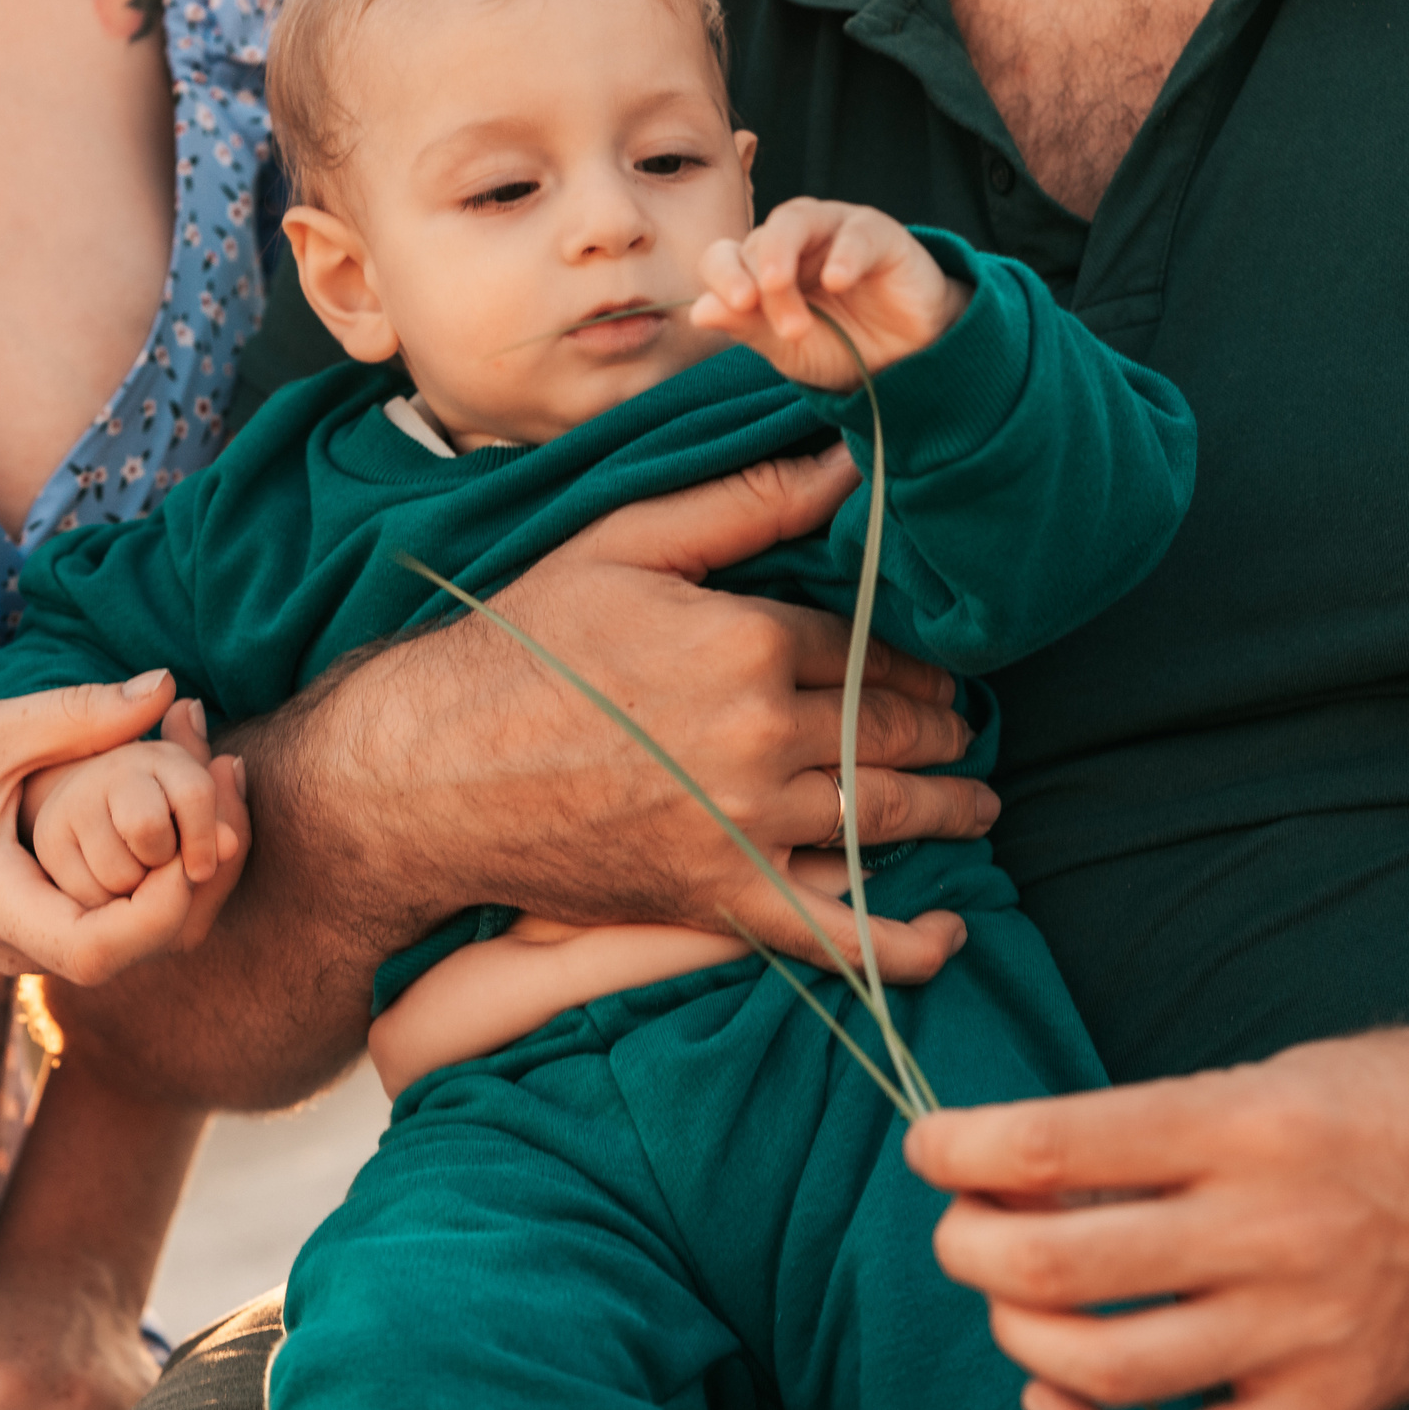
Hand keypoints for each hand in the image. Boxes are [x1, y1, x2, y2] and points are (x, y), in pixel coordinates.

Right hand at [0, 672, 237, 984]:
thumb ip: (78, 714)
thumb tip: (168, 686)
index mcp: (2, 909)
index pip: (103, 950)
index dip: (164, 903)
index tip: (197, 832)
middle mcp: (23, 949)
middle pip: (141, 951)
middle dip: (200, 878)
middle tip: (230, 787)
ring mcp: (33, 951)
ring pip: (137, 943)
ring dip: (186, 876)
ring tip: (213, 791)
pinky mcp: (41, 936)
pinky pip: (117, 925)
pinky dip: (157, 877)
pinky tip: (177, 814)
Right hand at [374, 443, 996, 976]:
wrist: (432, 770)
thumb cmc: (519, 644)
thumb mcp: (625, 546)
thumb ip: (744, 504)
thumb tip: (848, 464)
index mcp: (747, 640)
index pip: (866, 647)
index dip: (909, 659)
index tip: (936, 667)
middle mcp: (762, 734)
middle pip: (886, 730)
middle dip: (939, 729)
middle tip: (965, 728)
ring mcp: (745, 823)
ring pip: (881, 816)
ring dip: (946, 809)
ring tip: (977, 803)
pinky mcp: (720, 897)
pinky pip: (835, 933)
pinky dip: (901, 945)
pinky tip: (950, 939)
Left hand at [691, 197, 970, 388]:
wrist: (905, 360)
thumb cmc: (841, 347)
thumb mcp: (789, 349)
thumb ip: (747, 327)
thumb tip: (699, 311)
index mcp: (762, 268)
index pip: (724, 256)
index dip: (722, 276)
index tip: (734, 306)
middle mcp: (793, 241)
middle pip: (758, 242)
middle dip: (762, 285)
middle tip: (777, 321)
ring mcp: (834, 230)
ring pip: (796, 219)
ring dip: (782, 255)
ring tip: (780, 289)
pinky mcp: (879, 234)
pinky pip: (856, 231)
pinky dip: (843, 254)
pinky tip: (836, 281)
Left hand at [903, 1023, 1408, 1409]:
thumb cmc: (1392, 1104)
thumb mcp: (1266, 1077)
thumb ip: (1152, 1136)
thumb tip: (1017, 1176)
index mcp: (1243, 1123)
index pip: (1055, 1144)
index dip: (960, 1149)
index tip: (928, 1146)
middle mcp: (1270, 1228)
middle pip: (1059, 1265)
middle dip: (972, 1250)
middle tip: (962, 1231)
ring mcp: (1303, 1327)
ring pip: (1106, 1367)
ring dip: (1022, 1341)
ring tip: (1016, 1306)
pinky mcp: (1332, 1401)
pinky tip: (1063, 1407)